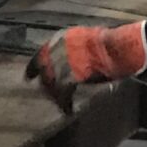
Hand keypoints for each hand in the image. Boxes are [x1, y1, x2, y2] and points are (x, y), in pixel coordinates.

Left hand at [28, 23, 146, 96]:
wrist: (118, 47)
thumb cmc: (109, 43)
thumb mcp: (87, 39)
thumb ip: (75, 49)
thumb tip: (71, 59)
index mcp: (61, 37)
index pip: (40, 54)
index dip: (33, 67)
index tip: (29, 77)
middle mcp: (58, 48)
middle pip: (44, 71)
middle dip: (47, 86)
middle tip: (51, 96)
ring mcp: (62, 62)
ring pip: (51, 84)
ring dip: (56, 96)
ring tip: (63, 104)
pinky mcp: (69, 76)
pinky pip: (62, 93)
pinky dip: (65, 103)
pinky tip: (68, 109)